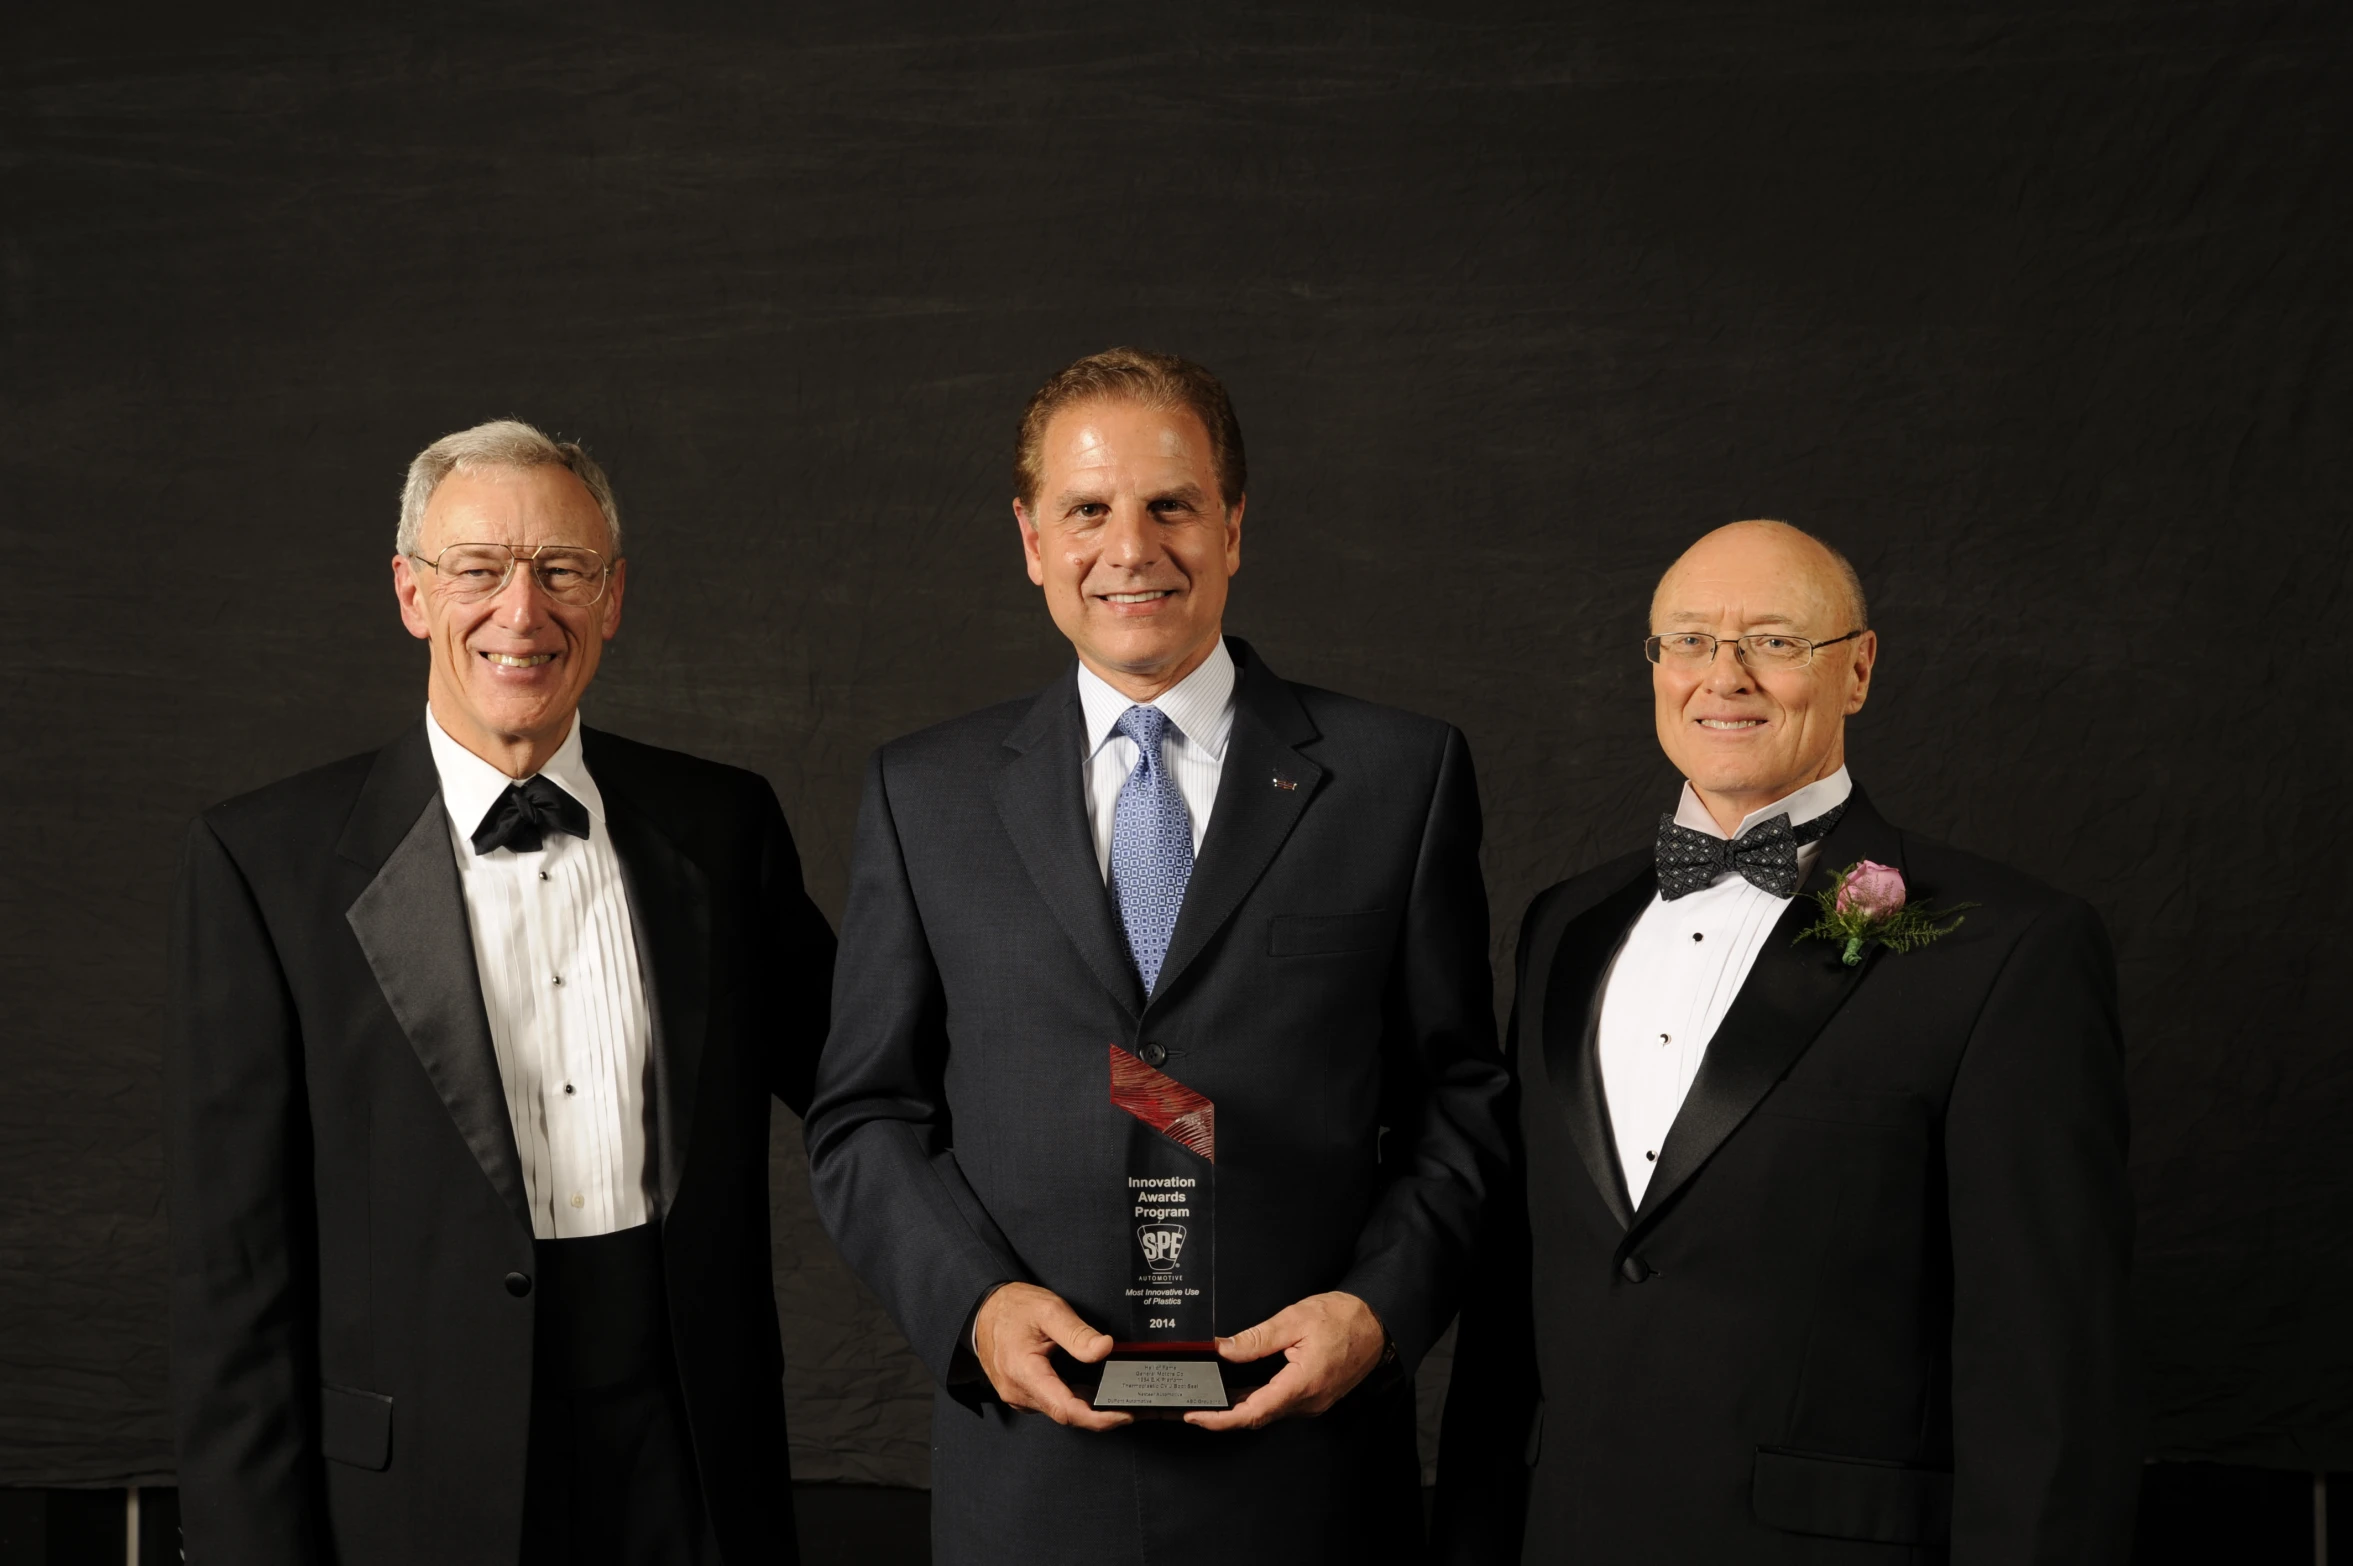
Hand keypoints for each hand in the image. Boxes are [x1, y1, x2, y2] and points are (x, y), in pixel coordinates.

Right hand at [973, 1283, 1132, 1430]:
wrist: (984, 1311)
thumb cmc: (1012, 1309)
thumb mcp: (1049, 1310)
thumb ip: (1077, 1333)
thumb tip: (1104, 1348)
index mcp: (1024, 1373)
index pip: (1066, 1410)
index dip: (1098, 1418)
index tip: (1124, 1414)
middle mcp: (1020, 1392)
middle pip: (1068, 1415)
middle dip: (1102, 1414)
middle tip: (1135, 1406)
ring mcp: (1021, 1396)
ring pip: (1062, 1411)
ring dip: (1091, 1409)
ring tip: (1120, 1399)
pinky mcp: (1025, 1394)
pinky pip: (1054, 1403)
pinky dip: (1077, 1401)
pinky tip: (1095, 1392)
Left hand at [1183, 1290, 1387, 1430]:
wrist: (1378, 1325)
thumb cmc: (1343, 1318)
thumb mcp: (1294, 1320)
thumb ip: (1256, 1339)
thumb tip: (1223, 1349)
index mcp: (1302, 1384)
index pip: (1252, 1413)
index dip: (1220, 1419)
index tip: (1195, 1416)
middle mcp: (1308, 1402)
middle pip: (1256, 1418)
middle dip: (1222, 1416)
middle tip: (1192, 1405)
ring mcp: (1312, 1403)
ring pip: (1268, 1414)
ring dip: (1238, 1409)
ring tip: (1209, 1397)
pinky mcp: (1314, 1398)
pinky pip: (1279, 1406)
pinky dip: (1256, 1402)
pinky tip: (1239, 1391)